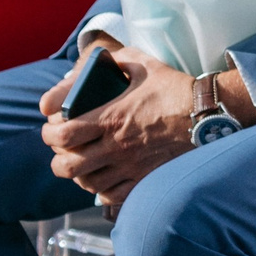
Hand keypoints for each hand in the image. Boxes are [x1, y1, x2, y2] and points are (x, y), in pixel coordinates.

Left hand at [40, 45, 198, 210]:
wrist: (206, 115)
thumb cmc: (175, 88)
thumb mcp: (145, 64)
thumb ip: (119, 60)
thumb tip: (100, 61)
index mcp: (110, 117)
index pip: (63, 134)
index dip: (48, 133)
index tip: (51, 128)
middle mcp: (116, 145)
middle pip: (68, 166)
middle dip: (58, 159)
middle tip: (62, 150)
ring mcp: (129, 166)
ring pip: (87, 184)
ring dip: (79, 175)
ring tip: (83, 164)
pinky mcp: (143, 178)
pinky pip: (111, 196)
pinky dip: (101, 190)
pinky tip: (104, 179)